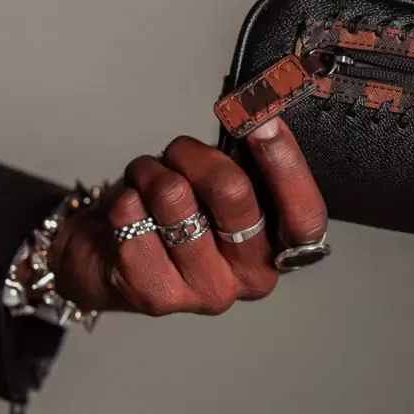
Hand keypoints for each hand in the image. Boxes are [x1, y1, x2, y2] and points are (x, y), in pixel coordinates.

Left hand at [50, 118, 325, 315]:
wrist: (109, 262)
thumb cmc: (177, 219)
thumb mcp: (221, 190)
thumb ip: (246, 166)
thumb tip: (255, 117)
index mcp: (281, 250)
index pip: (304, 218)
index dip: (288, 167)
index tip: (263, 122)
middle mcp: (253, 278)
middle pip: (234, 193)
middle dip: (196, 154)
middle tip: (179, 149)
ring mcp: (207, 292)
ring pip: (175, 198)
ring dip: (152, 173)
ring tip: (146, 180)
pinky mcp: (158, 297)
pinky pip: (133, 218)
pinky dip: (124, 198)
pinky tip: (128, 211)